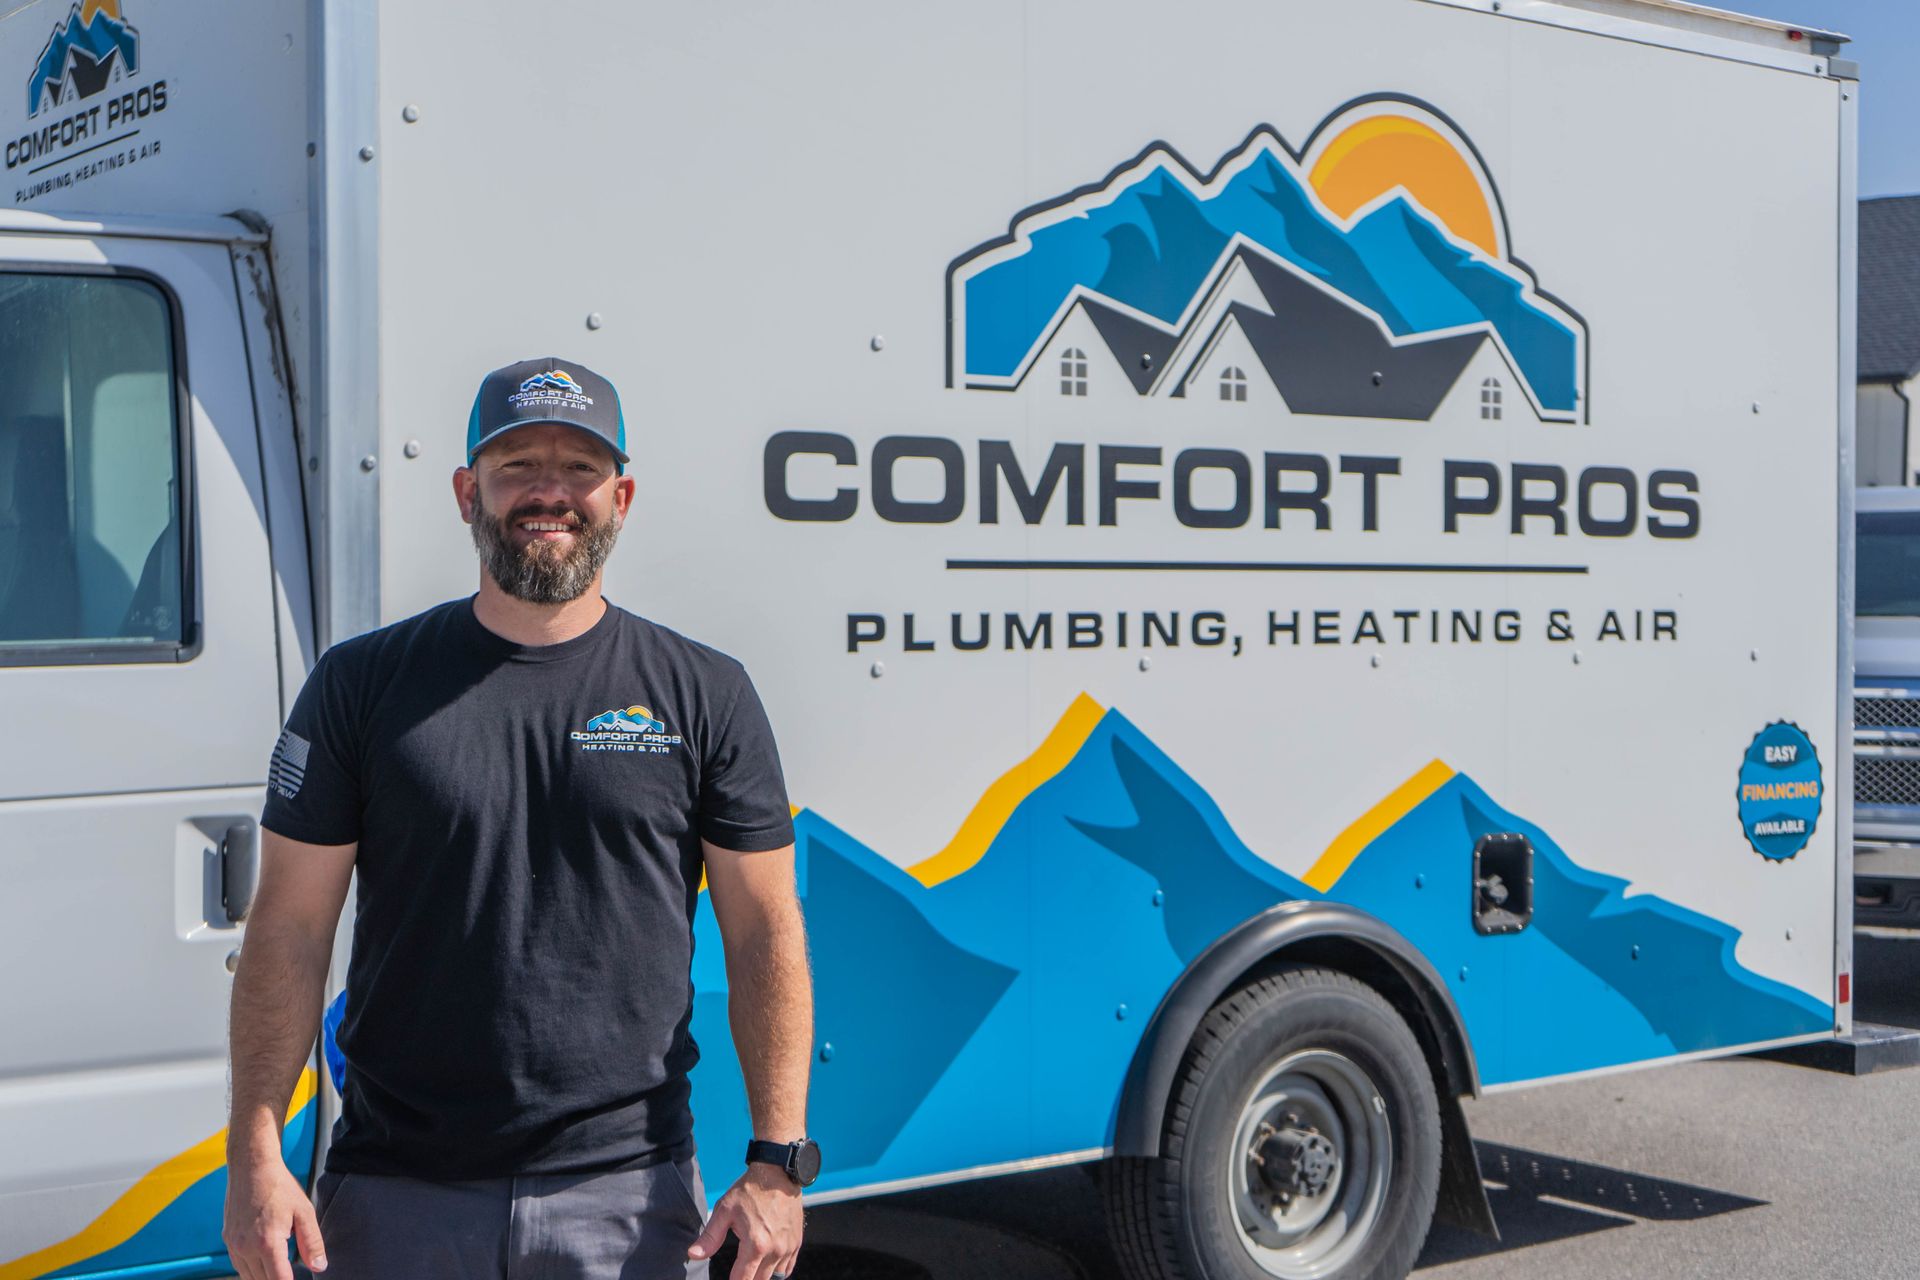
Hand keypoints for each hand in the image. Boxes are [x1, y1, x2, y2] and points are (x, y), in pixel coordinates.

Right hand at [223, 1158, 325, 1279]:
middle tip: (290, 1273)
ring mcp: (234, 1245)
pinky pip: (239, 1266)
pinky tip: (265, 1263)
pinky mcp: (227, 1240)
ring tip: (281, 1269)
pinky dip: (252, 1270)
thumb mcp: (304, 1212)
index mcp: (267, 1243)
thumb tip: (319, 1267)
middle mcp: (246, 1248)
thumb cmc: (280, 1187)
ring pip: (249, 1277)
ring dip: (264, 1278)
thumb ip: (312, 1242)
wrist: (251, 1168)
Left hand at [686, 1162, 803, 1279]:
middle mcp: (775, 1250)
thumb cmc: (750, 1190)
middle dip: (747, 1279)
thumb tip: (693, 1255)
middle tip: (739, 1270)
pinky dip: (778, 1269)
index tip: (730, 1279)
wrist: (778, 1173)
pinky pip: (787, 1268)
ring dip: (762, 1275)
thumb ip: (710, 1237)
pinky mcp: (796, 1242)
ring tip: (753, 1264)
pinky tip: (768, 1261)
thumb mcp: (725, 1210)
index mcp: (756, 1245)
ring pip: (775, 1277)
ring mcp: (788, 1247)